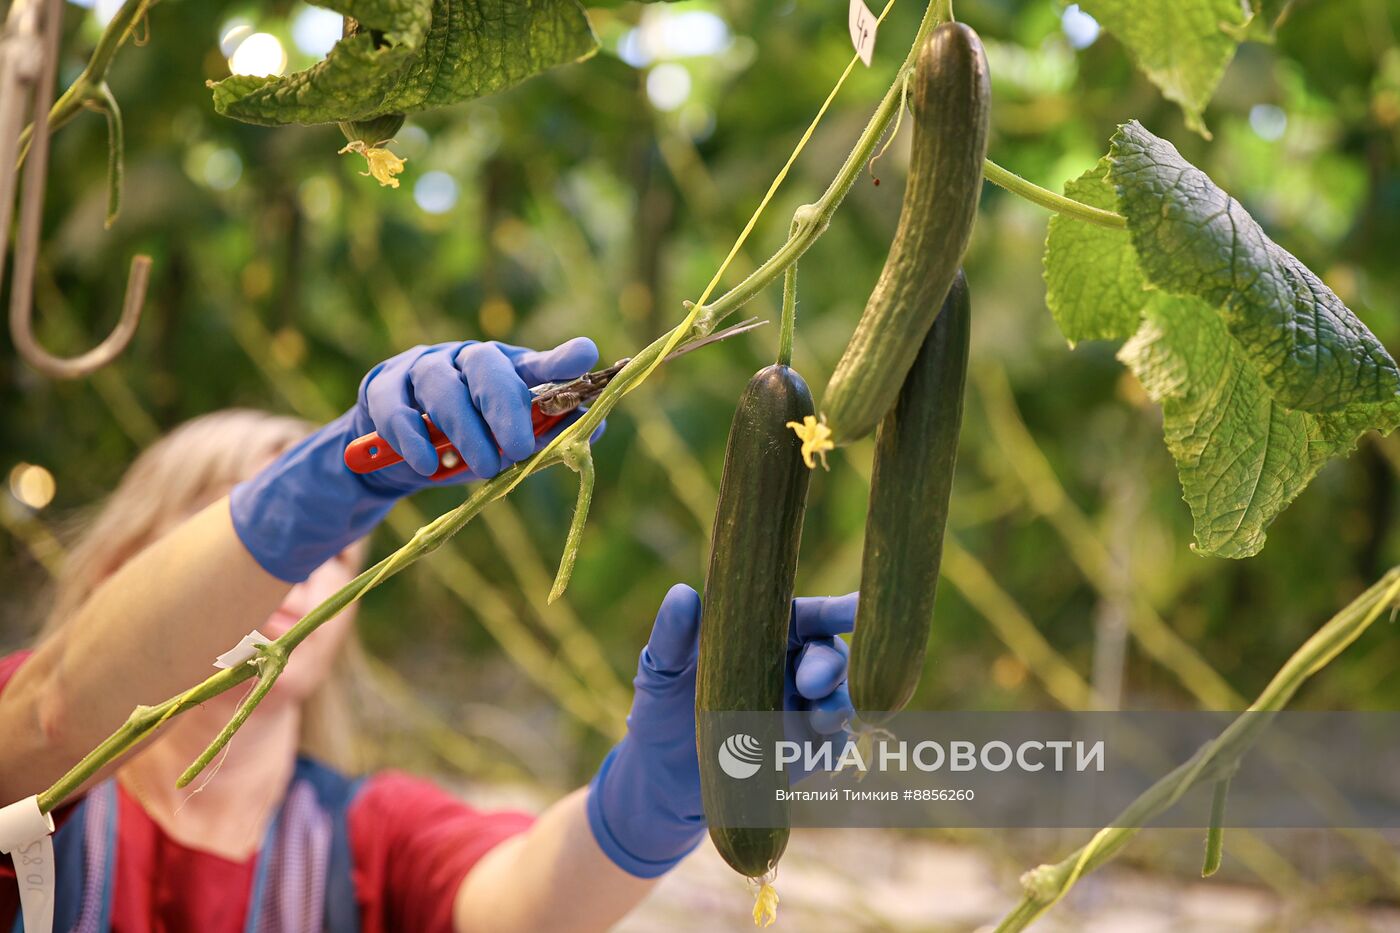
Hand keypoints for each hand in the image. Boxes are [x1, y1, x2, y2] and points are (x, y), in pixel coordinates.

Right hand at [354, 338, 601, 491]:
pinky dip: (413, 438)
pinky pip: (396, 408)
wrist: (398, 457)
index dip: (559, 359)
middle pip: (486, 366)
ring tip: (482, 467)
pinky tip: (427, 464)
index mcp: (503, 370)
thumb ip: (544, 432)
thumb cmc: (465, 444)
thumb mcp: (505, 442)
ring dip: (464, 429)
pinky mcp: (382, 389)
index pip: (535, 362)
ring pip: (441, 386)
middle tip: (518, 448)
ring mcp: (422, 369)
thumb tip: (594, 428)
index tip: (585, 356)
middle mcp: (464, 359)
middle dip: (505, 407)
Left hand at [585, 585, 856, 877]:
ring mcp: (804, 711)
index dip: (837, 610)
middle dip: (831, 664)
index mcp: (767, 635)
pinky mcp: (806, 753)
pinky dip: (834, 744)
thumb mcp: (662, 670)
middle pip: (830, 655)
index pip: (808, 615)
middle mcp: (794, 667)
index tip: (857, 608)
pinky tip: (819, 749)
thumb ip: (674, 635)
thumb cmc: (663, 708)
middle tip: (812, 681)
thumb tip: (682, 594)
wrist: (662, 779)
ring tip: (820, 717)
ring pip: (841, 699)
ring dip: (840, 705)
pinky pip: (833, 747)